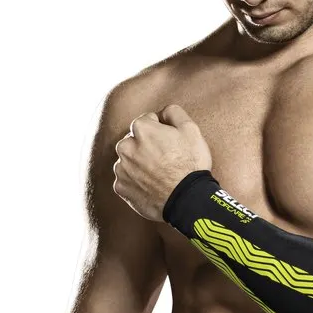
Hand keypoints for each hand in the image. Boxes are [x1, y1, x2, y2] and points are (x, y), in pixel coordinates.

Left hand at [112, 104, 213, 221]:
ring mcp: (121, 169)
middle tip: (165, 158)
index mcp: (141, 129)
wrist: (187, 199)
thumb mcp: (191, 129)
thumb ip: (173, 112)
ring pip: (128, 160)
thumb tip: (163, 112)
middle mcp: (125, 147)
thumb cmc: (190, 163)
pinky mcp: (121, 188)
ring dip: (139, 163)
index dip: (161, 129)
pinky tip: (152, 185)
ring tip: (159, 173)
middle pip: (134, 140)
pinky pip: (126, 179)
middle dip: (146, 145)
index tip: (170, 141)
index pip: (147, 121)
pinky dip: (136, 181)